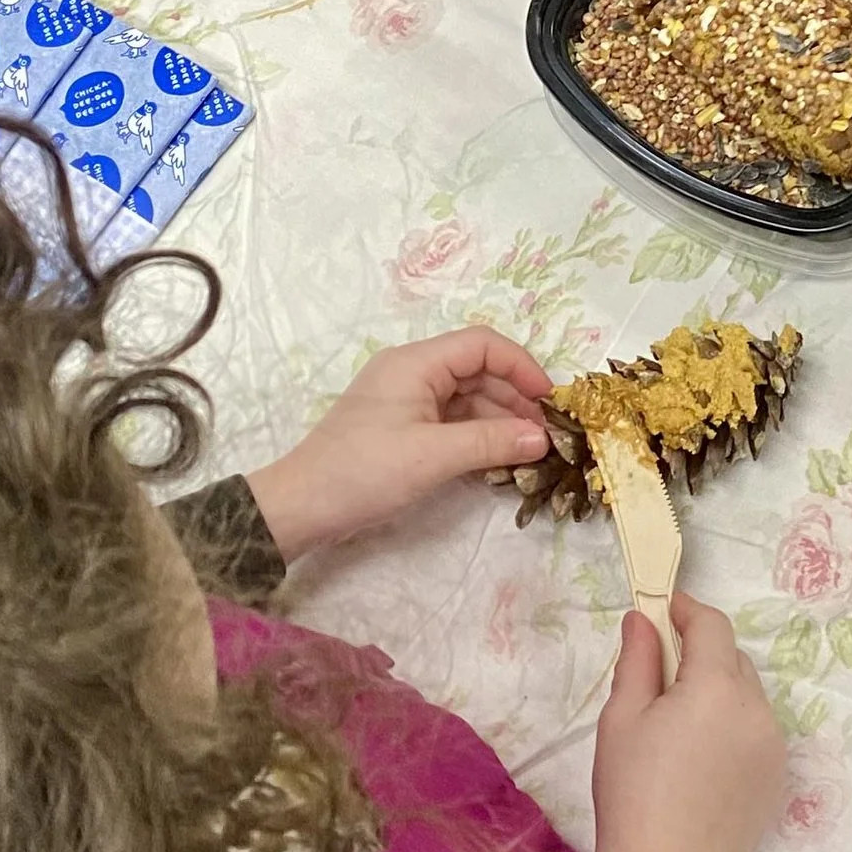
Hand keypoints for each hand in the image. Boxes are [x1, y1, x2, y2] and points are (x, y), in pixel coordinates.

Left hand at [244, 328, 551, 558]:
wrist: (302, 507)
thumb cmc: (363, 471)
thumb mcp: (433, 456)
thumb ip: (491, 442)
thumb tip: (542, 438)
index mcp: (415, 363)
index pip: (482, 344)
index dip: (521, 367)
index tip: (549, 401)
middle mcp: (413, 373)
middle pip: (478, 371)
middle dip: (515, 399)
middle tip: (546, 436)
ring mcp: (407, 401)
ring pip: (468, 399)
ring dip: (500, 421)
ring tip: (530, 453)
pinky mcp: (404, 428)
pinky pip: (452, 422)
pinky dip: (478, 437)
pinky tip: (499, 459)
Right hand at [587, 594, 785, 851]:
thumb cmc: (631, 795)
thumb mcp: (622, 720)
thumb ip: (638, 660)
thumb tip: (644, 619)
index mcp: (716, 687)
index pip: (712, 626)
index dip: (687, 611)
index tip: (662, 611)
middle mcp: (757, 709)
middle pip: (733, 659)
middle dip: (701, 655)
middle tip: (660, 677)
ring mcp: (773, 746)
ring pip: (748, 696)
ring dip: (719, 692)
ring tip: (679, 727)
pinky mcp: (777, 779)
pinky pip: (757, 732)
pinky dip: (734, 728)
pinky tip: (701, 761)